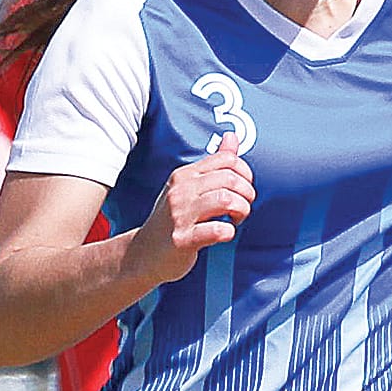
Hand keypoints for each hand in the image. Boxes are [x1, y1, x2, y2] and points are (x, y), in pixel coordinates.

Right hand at [125, 140, 254, 286]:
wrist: (144, 253)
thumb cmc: (173, 219)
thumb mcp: (189, 187)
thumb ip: (213, 165)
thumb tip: (232, 137)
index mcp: (185, 175)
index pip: (227, 160)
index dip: (246, 175)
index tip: (242, 191)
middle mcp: (181, 190)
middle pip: (231, 179)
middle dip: (247, 195)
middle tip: (242, 209)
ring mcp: (180, 214)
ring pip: (227, 200)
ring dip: (241, 212)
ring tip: (235, 220)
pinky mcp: (182, 239)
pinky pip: (217, 230)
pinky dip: (228, 232)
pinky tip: (224, 234)